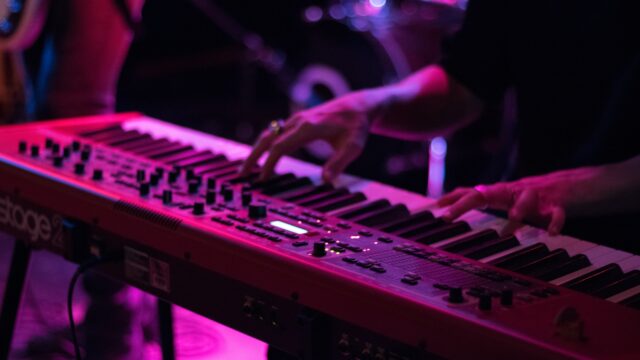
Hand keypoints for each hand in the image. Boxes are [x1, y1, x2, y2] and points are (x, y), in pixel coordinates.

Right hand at [240, 90, 378, 182]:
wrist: (358, 106)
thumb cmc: (356, 126)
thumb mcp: (353, 147)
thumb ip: (339, 163)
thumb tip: (326, 181)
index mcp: (308, 128)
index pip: (280, 147)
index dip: (269, 163)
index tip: (262, 179)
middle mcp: (298, 121)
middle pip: (267, 139)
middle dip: (254, 156)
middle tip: (243, 174)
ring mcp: (296, 119)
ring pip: (269, 134)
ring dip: (257, 150)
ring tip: (248, 168)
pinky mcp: (297, 121)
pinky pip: (276, 132)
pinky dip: (266, 144)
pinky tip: (262, 156)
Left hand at [437, 168, 601, 234]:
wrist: (572, 184)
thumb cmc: (531, 195)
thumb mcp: (504, 197)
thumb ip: (481, 199)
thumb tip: (450, 200)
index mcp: (502, 191)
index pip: (472, 192)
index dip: (452, 198)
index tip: (434, 207)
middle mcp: (515, 190)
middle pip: (486, 193)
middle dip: (465, 204)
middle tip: (447, 218)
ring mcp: (537, 195)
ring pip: (524, 201)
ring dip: (515, 214)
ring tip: (506, 232)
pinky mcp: (559, 202)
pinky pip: (557, 211)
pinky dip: (555, 221)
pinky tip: (551, 234)